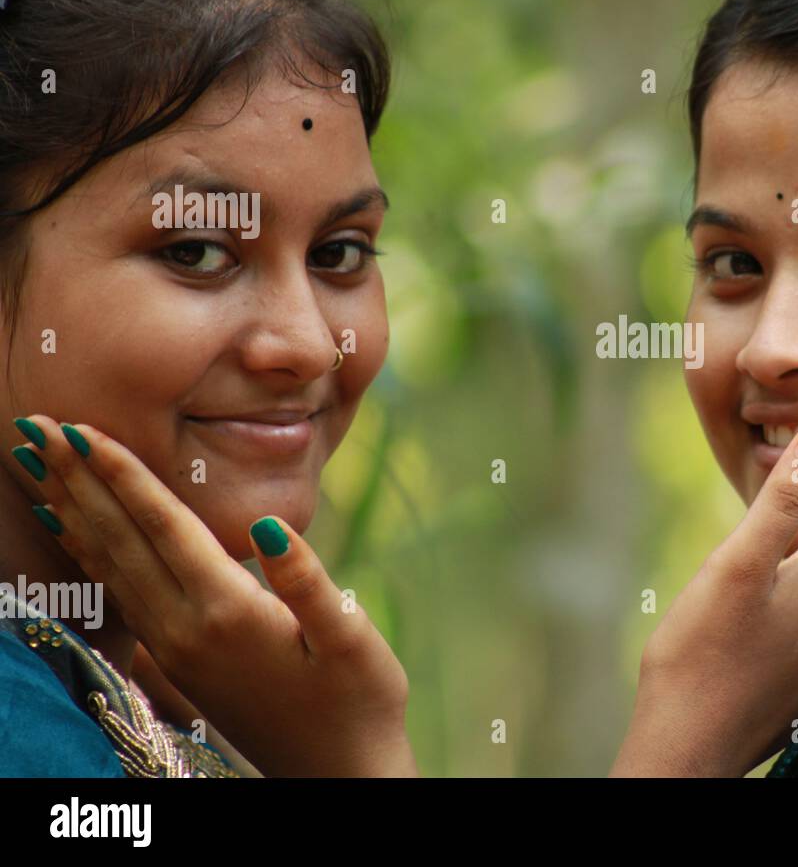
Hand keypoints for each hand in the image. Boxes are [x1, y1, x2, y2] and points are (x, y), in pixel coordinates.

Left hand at [12, 414, 417, 776]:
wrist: (336, 773)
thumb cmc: (357, 701)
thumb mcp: (350, 638)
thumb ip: (307, 582)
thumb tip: (267, 526)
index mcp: (228, 612)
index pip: (162, 527)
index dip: (121, 474)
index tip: (82, 428)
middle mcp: (186, 629)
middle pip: (120, 540)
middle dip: (78, 480)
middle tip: (38, 427)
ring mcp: (173, 649)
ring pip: (108, 566)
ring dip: (72, 512)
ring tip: (40, 468)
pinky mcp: (175, 661)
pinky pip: (117, 593)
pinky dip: (88, 553)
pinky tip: (77, 532)